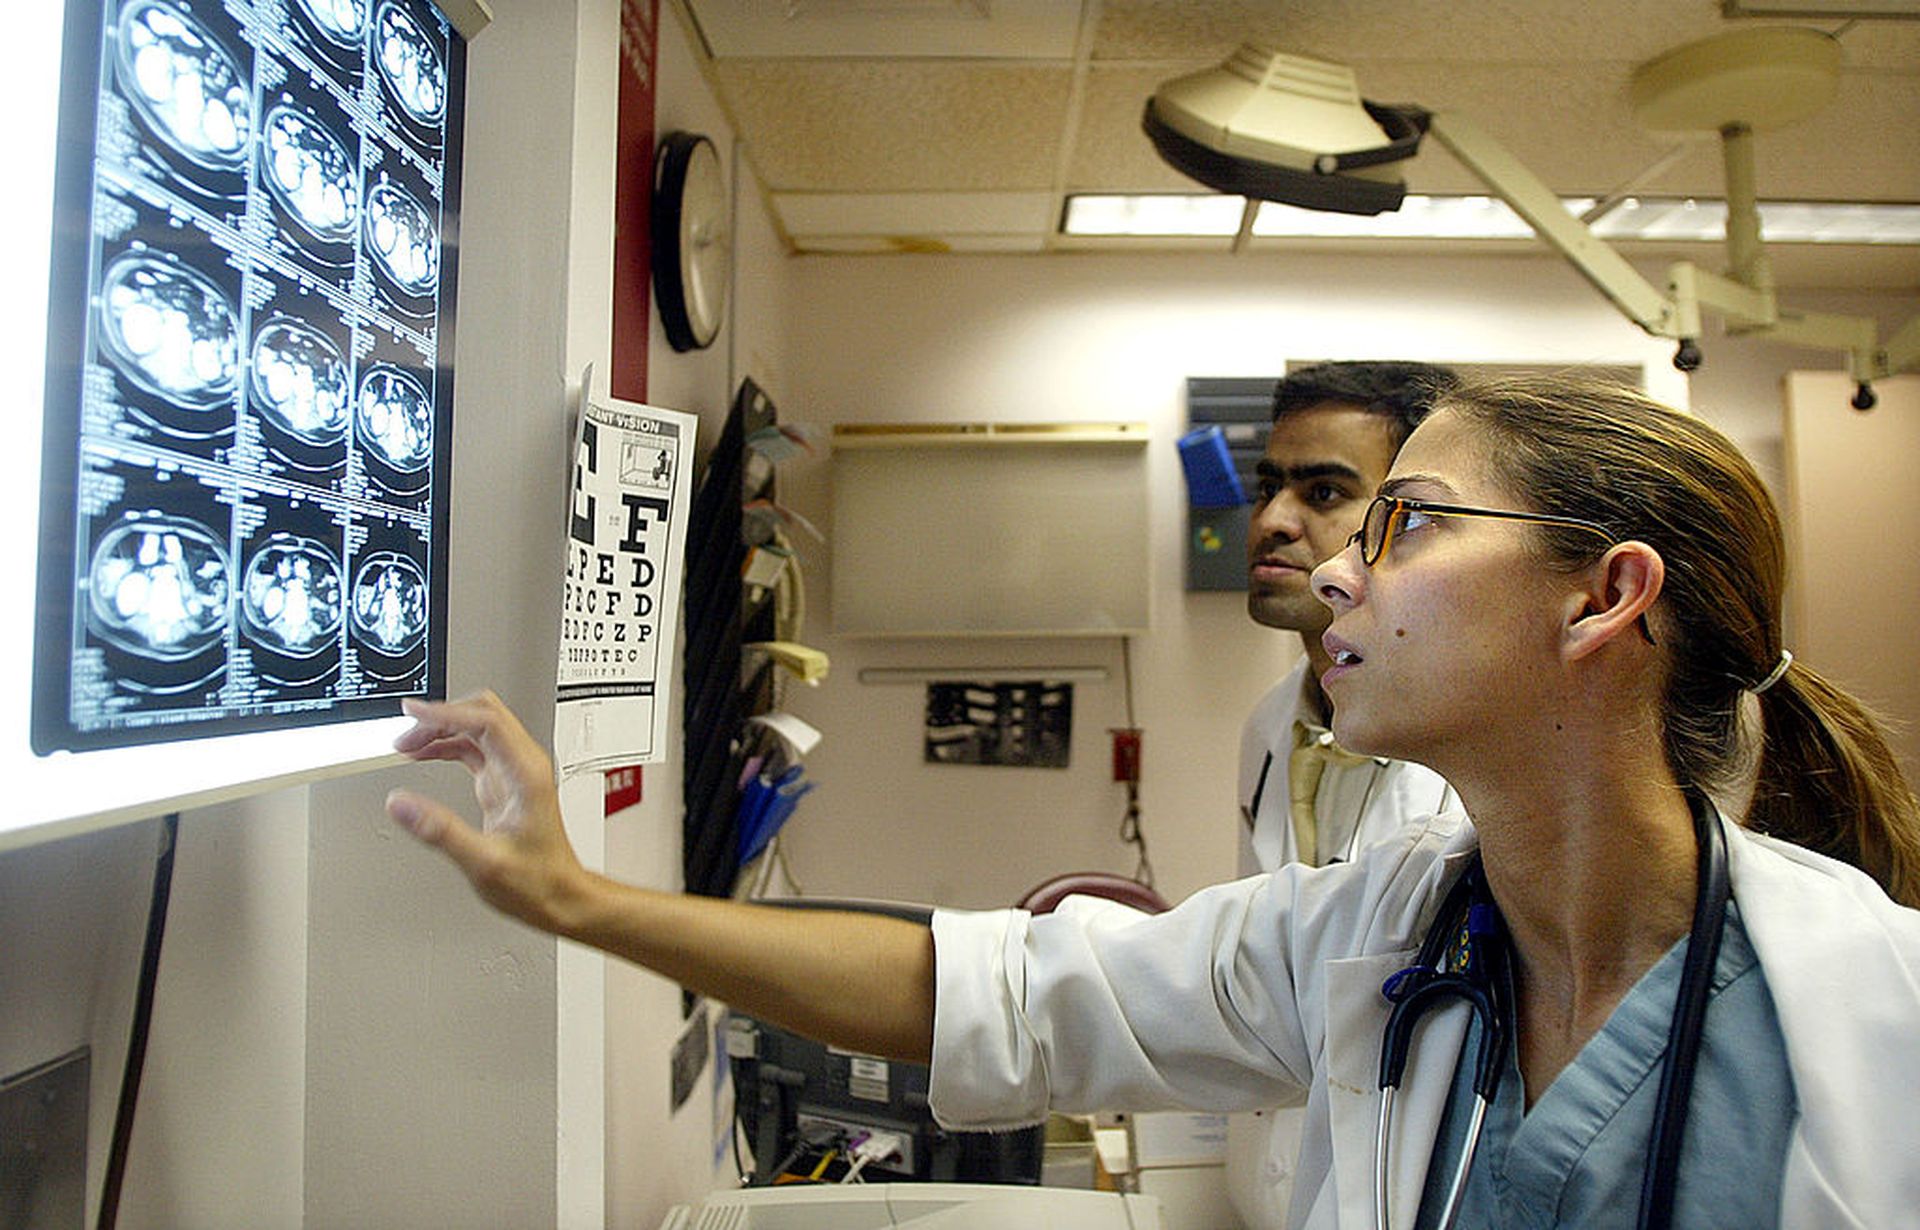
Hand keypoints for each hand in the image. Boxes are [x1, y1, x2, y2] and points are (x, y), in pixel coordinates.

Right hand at [385, 691, 587, 934]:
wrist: (562, 896)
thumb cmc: (538, 882)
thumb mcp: (483, 861)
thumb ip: (439, 831)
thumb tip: (401, 804)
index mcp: (526, 774)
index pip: (486, 721)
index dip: (447, 712)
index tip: (414, 714)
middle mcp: (523, 766)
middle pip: (483, 714)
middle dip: (441, 717)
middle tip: (407, 732)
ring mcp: (514, 772)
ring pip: (477, 729)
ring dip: (442, 730)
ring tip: (408, 744)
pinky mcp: (504, 783)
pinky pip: (474, 750)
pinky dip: (448, 746)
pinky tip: (427, 755)